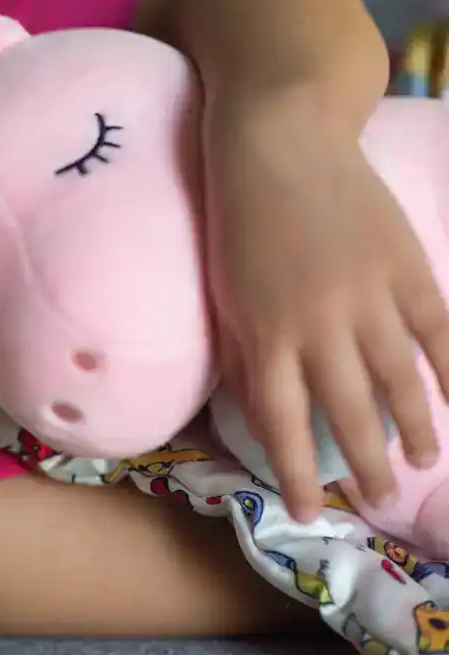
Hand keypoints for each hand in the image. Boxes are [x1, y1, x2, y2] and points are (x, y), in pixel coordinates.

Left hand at [205, 90, 448, 522]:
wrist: (279, 143)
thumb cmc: (240, 222)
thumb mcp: (228, 295)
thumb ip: (252, 352)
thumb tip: (271, 411)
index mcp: (267, 335)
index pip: (284, 424)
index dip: (297, 473)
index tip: (308, 510)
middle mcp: (319, 325)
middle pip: (349, 412)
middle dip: (363, 464)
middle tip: (379, 499)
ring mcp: (369, 296)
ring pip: (401, 380)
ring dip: (413, 427)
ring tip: (422, 460)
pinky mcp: (405, 266)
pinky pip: (437, 330)